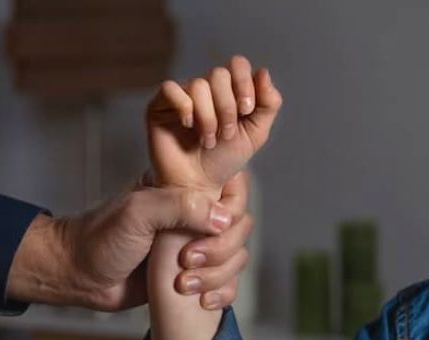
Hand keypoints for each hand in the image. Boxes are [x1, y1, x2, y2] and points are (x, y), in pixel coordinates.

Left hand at [6, 173, 251, 310]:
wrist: (80, 276)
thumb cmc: (100, 238)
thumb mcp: (137, 212)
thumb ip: (180, 206)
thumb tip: (223, 219)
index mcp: (183, 189)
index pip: (232, 188)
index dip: (230, 209)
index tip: (209, 227)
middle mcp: (194, 215)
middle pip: (239, 227)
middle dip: (220, 249)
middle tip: (187, 260)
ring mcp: (195, 246)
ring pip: (236, 257)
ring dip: (217, 275)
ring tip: (183, 284)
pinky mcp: (192, 276)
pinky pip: (226, 283)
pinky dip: (222, 293)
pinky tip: (202, 301)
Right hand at [147, 55, 281, 189]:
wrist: (198, 185)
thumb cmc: (223, 161)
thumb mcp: (255, 133)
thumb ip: (268, 104)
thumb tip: (263, 71)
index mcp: (228, 90)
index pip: (237, 65)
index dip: (244, 83)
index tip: (246, 111)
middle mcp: (204, 89)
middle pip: (219, 74)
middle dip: (227, 107)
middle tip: (225, 135)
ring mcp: (182, 96)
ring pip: (198, 85)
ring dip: (208, 117)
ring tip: (207, 140)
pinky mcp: (159, 106)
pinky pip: (170, 89)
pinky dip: (184, 107)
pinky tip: (188, 126)